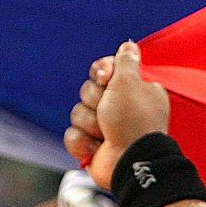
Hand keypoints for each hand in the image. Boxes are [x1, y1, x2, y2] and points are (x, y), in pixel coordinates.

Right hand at [65, 40, 169, 188]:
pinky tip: (96, 148)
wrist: (130, 162)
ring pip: (78, 112)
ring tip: (106, 134)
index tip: (105, 78)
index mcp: (133, 90)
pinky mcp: (91, 146)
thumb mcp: (130, 83)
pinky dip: (82, 141)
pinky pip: (71, 134)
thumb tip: (129, 44)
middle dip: (95, 101)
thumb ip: (126, 62)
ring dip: (90, 123)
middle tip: (109, 111)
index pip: (104, 70)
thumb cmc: (133, 121)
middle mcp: (120, 107)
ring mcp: (105, 128)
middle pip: (88, 90)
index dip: (100, 72)